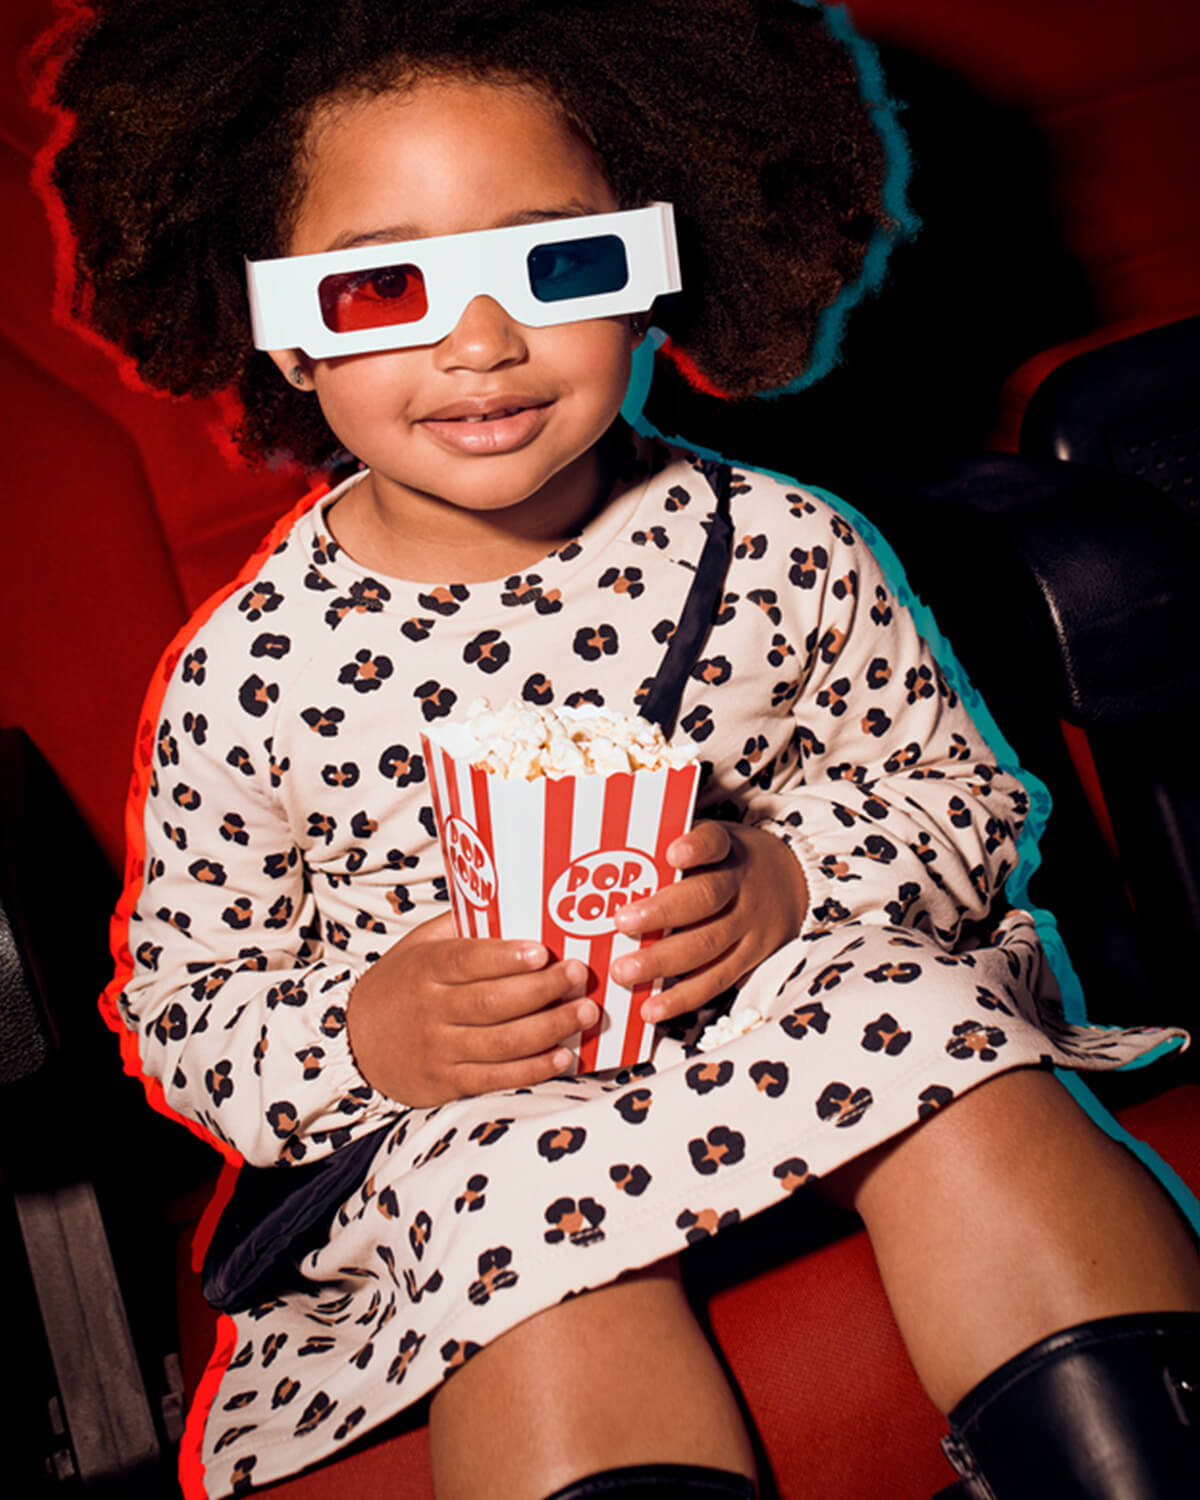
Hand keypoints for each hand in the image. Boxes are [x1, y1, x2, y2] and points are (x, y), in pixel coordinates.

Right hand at [347, 912, 596, 1106]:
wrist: (354, 1043)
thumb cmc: (400, 985)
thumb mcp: (418, 946)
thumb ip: (459, 927)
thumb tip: (509, 897)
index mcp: (425, 968)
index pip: (467, 960)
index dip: (506, 957)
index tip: (542, 950)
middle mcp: (431, 1010)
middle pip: (492, 1002)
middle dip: (542, 990)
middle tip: (578, 974)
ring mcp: (439, 1050)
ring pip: (501, 1043)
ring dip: (549, 1029)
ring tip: (585, 1013)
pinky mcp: (448, 1083)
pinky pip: (496, 1078)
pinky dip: (533, 1069)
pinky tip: (562, 1055)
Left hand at [610, 821, 807, 1022]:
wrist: (792, 880)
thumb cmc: (725, 861)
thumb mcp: (711, 843)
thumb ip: (668, 849)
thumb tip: (605, 864)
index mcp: (727, 848)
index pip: (714, 841)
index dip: (696, 847)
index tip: (673, 852)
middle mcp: (741, 885)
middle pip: (706, 897)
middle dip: (662, 913)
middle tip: (621, 923)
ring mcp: (749, 924)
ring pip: (708, 945)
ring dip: (663, 962)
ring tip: (624, 972)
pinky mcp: (751, 958)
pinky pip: (716, 981)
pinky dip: (682, 998)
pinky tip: (651, 1008)